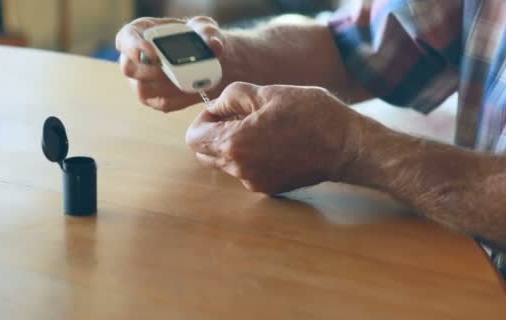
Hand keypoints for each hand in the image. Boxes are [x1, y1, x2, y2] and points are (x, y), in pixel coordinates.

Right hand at [116, 16, 225, 111]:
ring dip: (166, 87)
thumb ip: (208, 32)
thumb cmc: (199, 38)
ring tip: (188, 81)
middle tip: (174, 71)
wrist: (209, 61)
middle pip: (129, 68)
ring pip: (142, 90)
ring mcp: (140, 81)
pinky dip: (179, 99)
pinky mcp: (153, 99)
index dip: (134, 47)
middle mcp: (133, 58)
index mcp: (139, 33)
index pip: (125, 39)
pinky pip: (161, 103)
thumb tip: (213, 45)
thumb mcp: (206, 29)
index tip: (154, 54)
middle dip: (151, 72)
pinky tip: (193, 90)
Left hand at [185, 82, 366, 193]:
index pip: (194, 138)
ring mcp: (253, 181)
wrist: (346, 146)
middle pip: (205, 153)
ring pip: (226, 162)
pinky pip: (246, 171)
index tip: (222, 111)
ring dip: (233, 145)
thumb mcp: (269, 93)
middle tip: (239, 117)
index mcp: (234, 143)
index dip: (204, 120)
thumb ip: (232, 97)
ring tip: (263, 128)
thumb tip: (216, 106)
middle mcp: (239, 168)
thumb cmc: (311, 115)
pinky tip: (275, 143)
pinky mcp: (268, 188)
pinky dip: (250, 157)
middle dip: (214, 134)